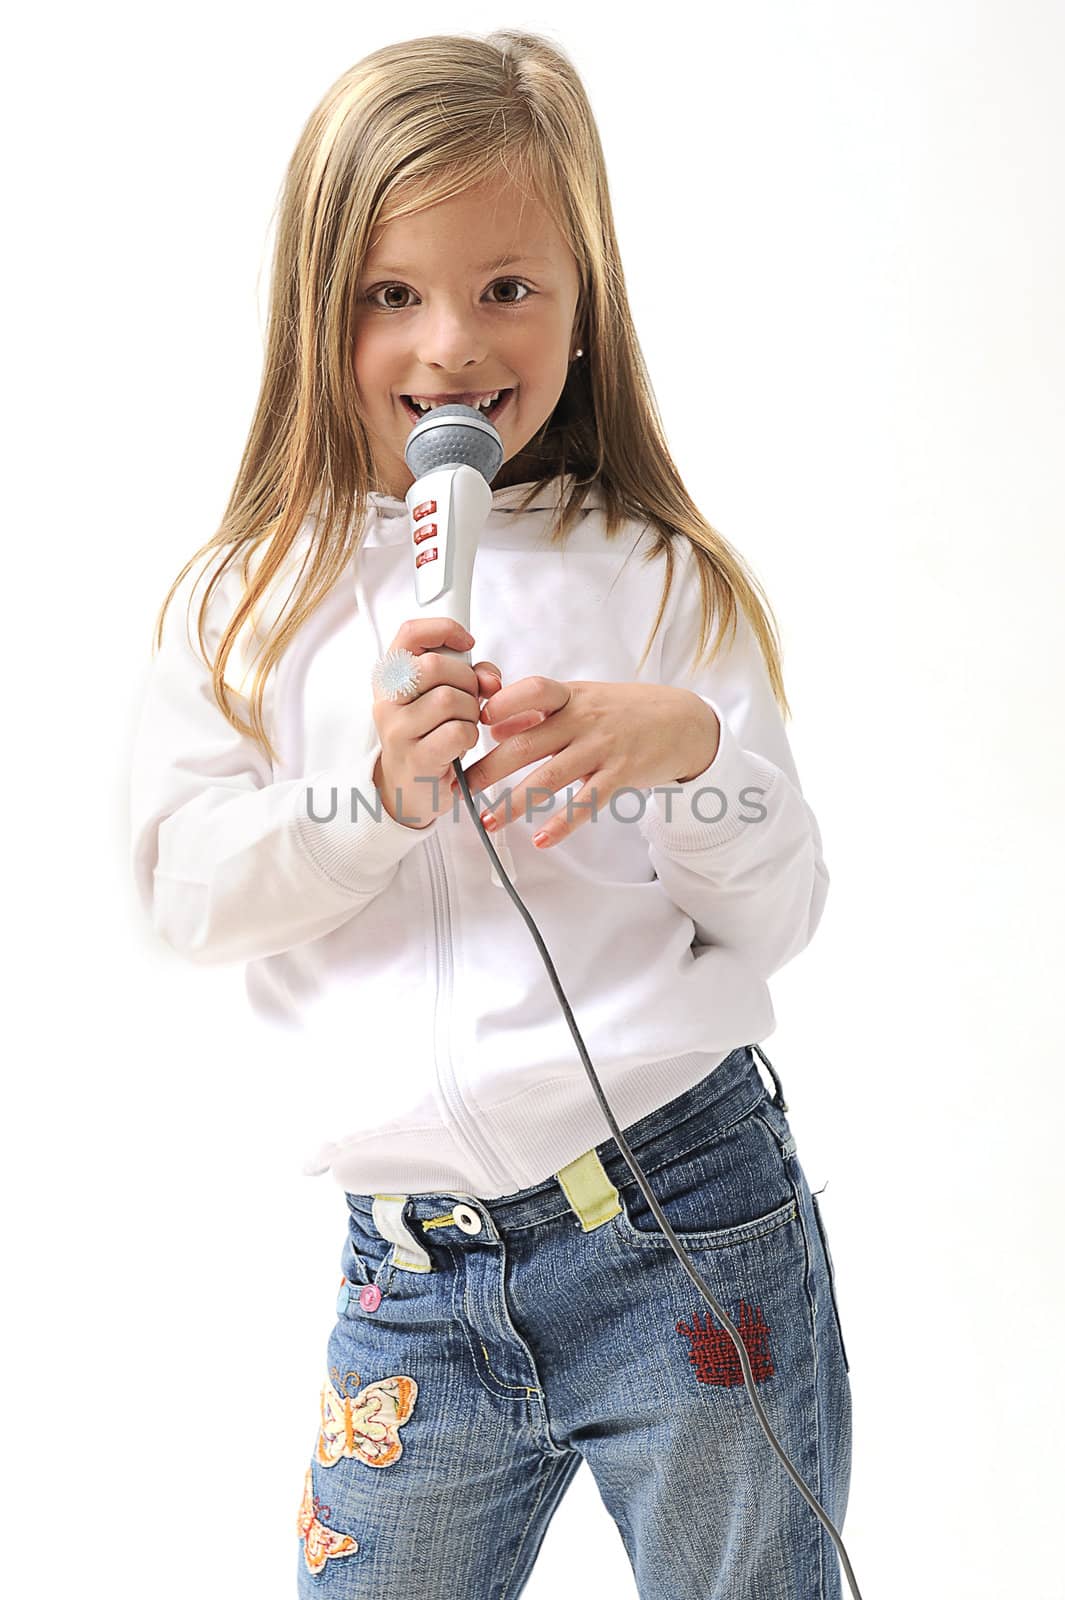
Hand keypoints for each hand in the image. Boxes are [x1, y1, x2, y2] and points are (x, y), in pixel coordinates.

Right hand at [372, 617, 501, 828]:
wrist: (410, 788)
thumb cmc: (430, 735)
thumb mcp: (445, 697)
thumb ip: (471, 676)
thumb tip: (491, 678)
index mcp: (390, 677)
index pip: (410, 634)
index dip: (444, 630)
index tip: (468, 643)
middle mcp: (386, 701)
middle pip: (435, 666)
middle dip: (466, 680)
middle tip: (469, 698)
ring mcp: (397, 730)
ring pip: (449, 699)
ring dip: (470, 711)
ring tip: (463, 724)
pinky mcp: (417, 758)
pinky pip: (458, 731)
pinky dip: (470, 735)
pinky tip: (461, 744)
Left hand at [461, 678, 720, 847]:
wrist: (683, 722)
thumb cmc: (624, 710)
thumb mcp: (581, 698)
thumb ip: (538, 711)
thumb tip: (493, 727)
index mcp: (569, 696)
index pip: (532, 690)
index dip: (502, 704)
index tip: (473, 722)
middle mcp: (583, 719)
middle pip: (527, 743)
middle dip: (488, 768)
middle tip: (458, 790)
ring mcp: (602, 747)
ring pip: (549, 777)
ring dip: (514, 802)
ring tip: (488, 822)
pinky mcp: (621, 775)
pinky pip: (587, 802)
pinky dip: (563, 823)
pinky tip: (541, 838)